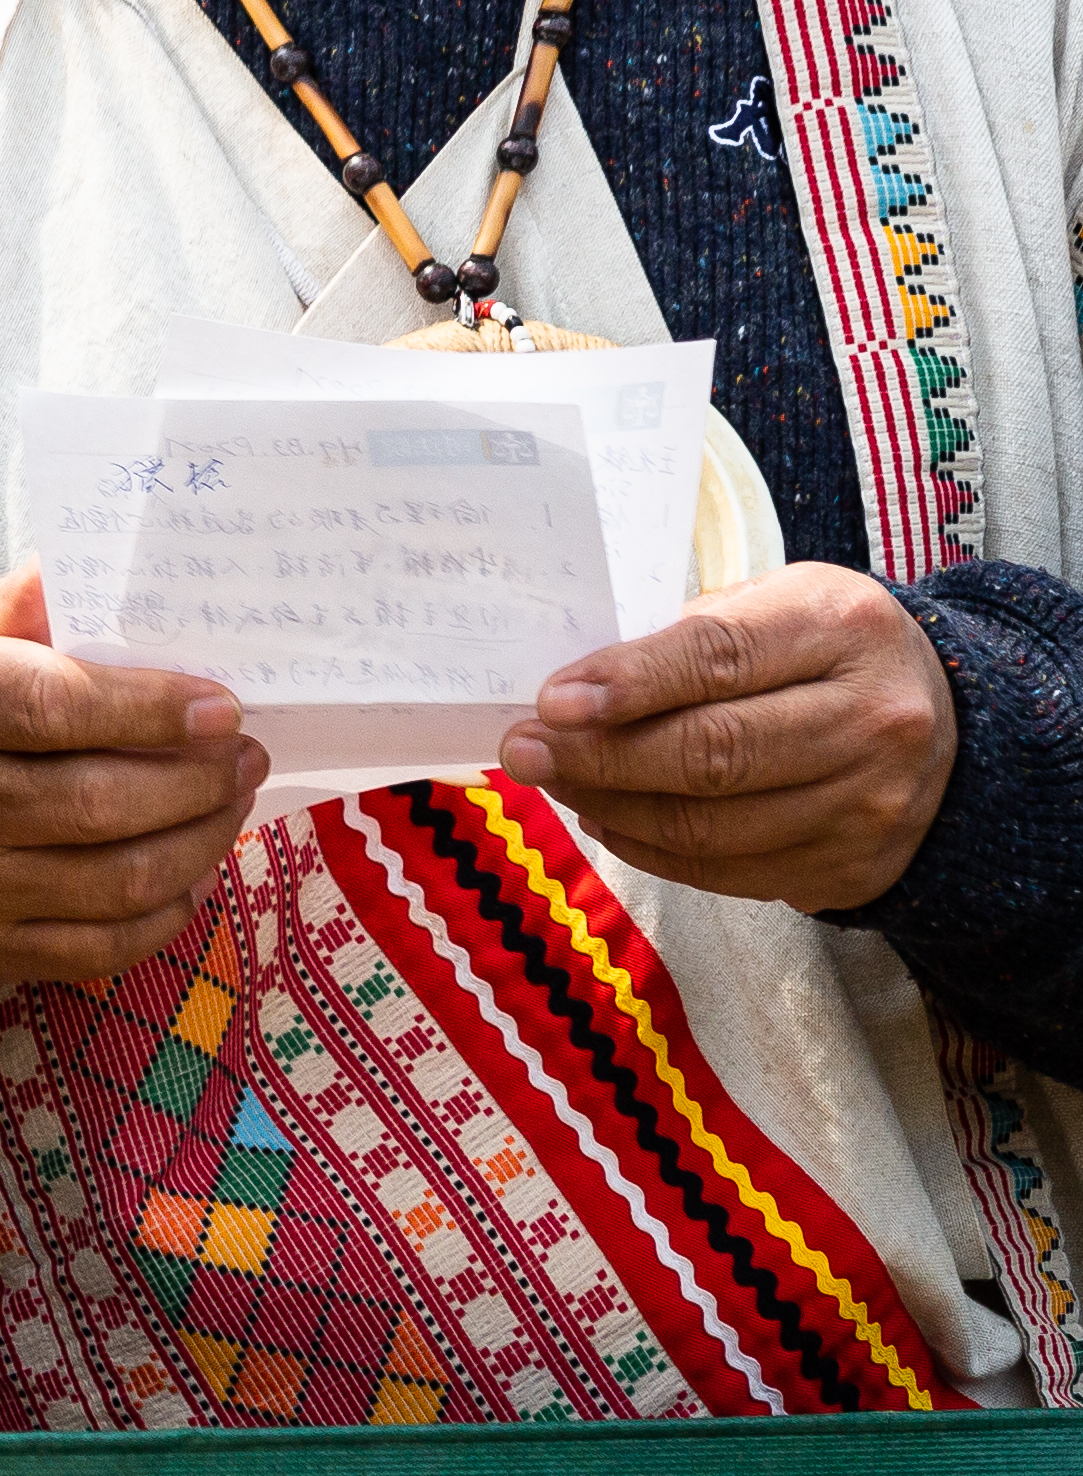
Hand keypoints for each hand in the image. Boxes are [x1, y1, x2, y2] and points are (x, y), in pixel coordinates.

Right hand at [0, 566, 263, 982]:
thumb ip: (27, 604)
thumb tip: (109, 571)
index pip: (56, 707)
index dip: (152, 712)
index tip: (224, 708)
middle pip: (98, 802)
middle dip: (197, 781)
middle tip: (244, 756)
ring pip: (116, 879)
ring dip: (200, 842)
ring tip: (231, 804)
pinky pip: (101, 946)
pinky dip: (166, 912)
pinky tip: (191, 872)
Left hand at [501, 561, 957, 909]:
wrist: (953, 726)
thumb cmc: (826, 649)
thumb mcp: (779, 604)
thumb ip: (691, 638)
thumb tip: (578, 691)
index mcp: (843, 630)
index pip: (720, 658)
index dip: (629, 684)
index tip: (552, 701)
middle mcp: (872, 720)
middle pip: (714, 752)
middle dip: (600, 756)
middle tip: (523, 751)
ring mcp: (870, 804)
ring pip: (713, 825)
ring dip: (612, 806)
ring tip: (554, 781)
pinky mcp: (854, 868)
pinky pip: (729, 871)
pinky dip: (652, 849)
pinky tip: (606, 817)